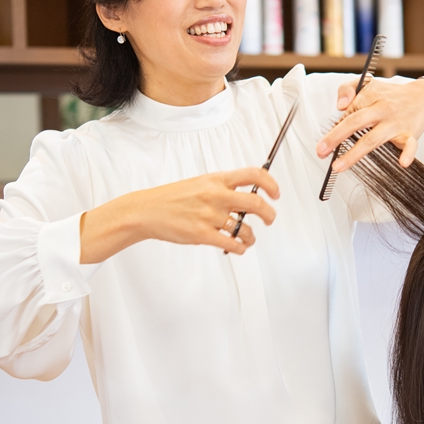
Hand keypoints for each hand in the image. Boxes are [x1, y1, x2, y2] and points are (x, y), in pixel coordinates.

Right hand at [80, 167, 279, 261]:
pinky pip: (232, 244)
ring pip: (246, 229)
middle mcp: (216, 195)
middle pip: (256, 204)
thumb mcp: (200, 183)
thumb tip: (247, 195)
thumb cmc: (173, 198)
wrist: (147, 210)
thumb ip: (223, 188)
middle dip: (269, 214)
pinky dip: (240, 248)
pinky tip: (238, 247)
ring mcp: (209, 215)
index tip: (276, 193)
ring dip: (252, 237)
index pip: (253, 175)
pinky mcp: (202, 234)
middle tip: (270, 219)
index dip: (270, 184)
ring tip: (249, 238)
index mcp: (216, 180)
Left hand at [315, 77, 423, 172]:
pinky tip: (402, 162)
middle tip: (321, 151)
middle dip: (336, 137)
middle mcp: (382, 110)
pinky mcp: (410, 135)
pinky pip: (411, 145)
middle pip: (356, 122)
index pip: (348, 112)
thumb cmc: (391, 95)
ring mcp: (396, 124)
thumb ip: (347, 89)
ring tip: (339, 166)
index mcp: (370, 97)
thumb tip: (340, 107)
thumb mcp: (368, 83)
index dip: (334, 128)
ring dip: (355, 153)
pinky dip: (407, 154)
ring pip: (373, 139)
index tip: (323, 143)